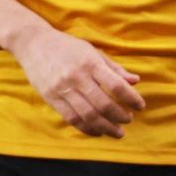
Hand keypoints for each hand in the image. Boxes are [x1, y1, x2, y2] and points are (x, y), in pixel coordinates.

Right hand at [12, 24, 144, 137]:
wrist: (34, 44)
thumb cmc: (68, 47)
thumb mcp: (94, 52)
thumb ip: (115, 68)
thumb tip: (136, 81)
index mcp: (91, 63)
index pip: (116, 85)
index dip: (131, 98)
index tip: (140, 106)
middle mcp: (77, 78)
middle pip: (102, 104)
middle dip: (119, 116)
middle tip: (129, 120)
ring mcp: (62, 89)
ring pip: (87, 115)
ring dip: (105, 127)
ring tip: (117, 132)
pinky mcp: (50, 98)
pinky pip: (70, 118)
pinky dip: (86, 128)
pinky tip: (97, 131)